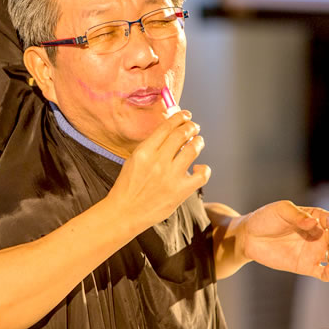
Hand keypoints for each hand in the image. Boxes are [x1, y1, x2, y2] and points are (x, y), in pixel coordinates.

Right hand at [106, 109, 208, 229]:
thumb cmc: (128, 186)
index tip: (185, 115)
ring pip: (193, 149)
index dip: (179, 117)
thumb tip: (170, 133)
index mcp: (144, 151)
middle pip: (182, 134)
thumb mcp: (133, 160)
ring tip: (198, 142)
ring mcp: (171, 176)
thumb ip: (151, 147)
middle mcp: (158, 161)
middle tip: (193, 127)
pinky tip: (198, 168)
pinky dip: (204, 169)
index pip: (167, 127)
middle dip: (191, 127)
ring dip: (198, 142)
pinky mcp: (181, 190)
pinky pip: (202, 174)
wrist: (125, 212)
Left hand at [238, 200, 328, 281]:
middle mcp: (317, 235)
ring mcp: (313, 251)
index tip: (328, 224)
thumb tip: (313, 223)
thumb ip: (298, 215)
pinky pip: (324, 273)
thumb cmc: (265, 219)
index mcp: (314, 218)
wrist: (249, 237)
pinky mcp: (306, 266)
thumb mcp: (281, 210)